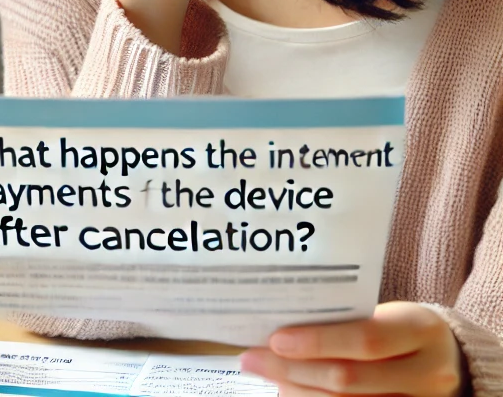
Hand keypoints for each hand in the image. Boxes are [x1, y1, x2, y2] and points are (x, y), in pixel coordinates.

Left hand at [239, 302, 464, 395]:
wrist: (450, 359)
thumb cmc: (402, 328)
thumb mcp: (386, 314)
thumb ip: (344, 322)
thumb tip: (281, 329)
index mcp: (419, 330)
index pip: (364, 339)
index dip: (318, 342)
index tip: (275, 339)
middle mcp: (427, 374)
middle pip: (351, 379)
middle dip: (294, 371)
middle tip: (252, 360)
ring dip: (301, 393)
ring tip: (268, 378)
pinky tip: (293, 394)